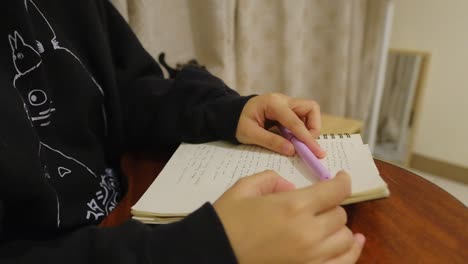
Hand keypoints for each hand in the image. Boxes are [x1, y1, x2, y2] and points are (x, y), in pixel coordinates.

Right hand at [214, 170, 364, 263]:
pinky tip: (354, 242)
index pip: (335, 191)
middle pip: (340, 214)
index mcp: (293, 206)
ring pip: (345, 238)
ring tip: (327, 223)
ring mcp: (311, 257)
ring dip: (338, 228)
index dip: (342, 181)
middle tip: (317, 204)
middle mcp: (309, 232)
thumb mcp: (245, 187)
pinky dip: (351, 252)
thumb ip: (272, 179)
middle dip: (330, 205)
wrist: (214, 253)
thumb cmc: (227, 219)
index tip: (341, 178)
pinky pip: (343, 263)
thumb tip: (291, 188)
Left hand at [236, 93, 325, 157]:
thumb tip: (292, 150)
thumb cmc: (238, 122)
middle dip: (313, 128)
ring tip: (298, 143)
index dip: (307, 138)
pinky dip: (303, 128)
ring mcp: (287, 103)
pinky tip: (293, 138)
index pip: (295, 122)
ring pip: (309, 111)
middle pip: (311, 108)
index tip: (317, 152)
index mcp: (273, 104)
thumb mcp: (249, 134)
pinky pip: (303, 117)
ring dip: (309, 128)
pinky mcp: (288, 109)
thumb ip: (271, 141)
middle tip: (306, 145)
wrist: (231, 113)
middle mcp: (283, 100)